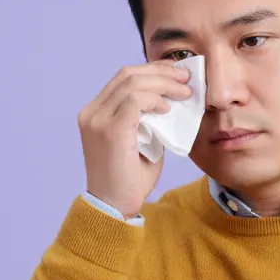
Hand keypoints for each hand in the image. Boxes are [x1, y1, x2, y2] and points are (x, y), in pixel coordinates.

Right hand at [78, 59, 192, 219]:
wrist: (114, 208)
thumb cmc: (129, 181)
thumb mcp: (140, 143)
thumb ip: (148, 120)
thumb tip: (171, 101)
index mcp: (95, 113)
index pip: (123, 78)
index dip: (152, 70)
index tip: (177, 75)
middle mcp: (92, 113)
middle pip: (127, 74)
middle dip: (161, 71)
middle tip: (187, 79)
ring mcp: (97, 120)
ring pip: (132, 83)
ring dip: (163, 84)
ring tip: (185, 93)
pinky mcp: (109, 131)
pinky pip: (135, 101)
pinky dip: (154, 99)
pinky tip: (168, 109)